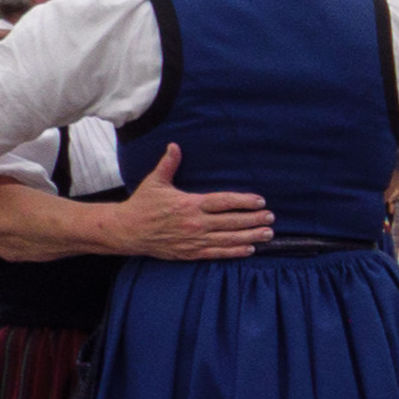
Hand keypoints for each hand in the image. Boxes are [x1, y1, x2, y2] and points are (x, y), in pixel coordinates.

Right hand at [111, 145, 272, 259]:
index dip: (244, 201)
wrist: (127, 230)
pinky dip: (234, 252)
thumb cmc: (142, 204)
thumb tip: (174, 145)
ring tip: (268, 234)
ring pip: (228, 239)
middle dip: (254, 219)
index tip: (260, 201)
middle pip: (231, 221)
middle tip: (271, 218)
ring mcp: (194, 239)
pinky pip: (217, 253)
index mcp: (189, 204)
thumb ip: (168, 164)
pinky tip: (250, 250)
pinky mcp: (190, 252)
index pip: (223, 202)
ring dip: (250, 237)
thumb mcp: (154, 182)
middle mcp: (195, 223)